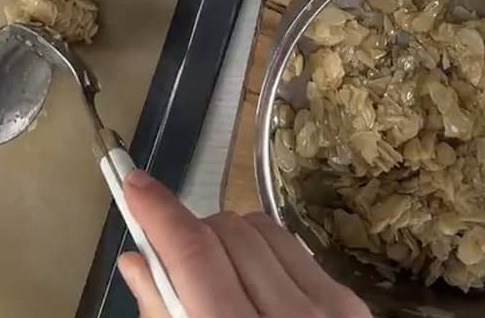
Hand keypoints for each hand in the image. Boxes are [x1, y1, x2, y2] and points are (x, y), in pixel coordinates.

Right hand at [117, 171, 370, 317]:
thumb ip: (163, 316)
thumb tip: (135, 260)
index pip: (194, 257)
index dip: (160, 213)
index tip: (132, 181)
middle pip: (225, 233)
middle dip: (189, 233)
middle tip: (174, 258)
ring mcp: (329, 309)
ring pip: (259, 228)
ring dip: (225, 236)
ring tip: (216, 269)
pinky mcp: (352, 304)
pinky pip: (291, 244)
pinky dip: (261, 248)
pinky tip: (254, 278)